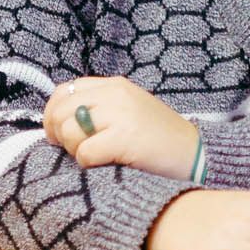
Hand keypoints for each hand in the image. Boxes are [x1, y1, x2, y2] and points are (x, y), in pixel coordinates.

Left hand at [43, 75, 199, 179]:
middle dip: (60, 136)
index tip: (56, 134)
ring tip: (94, 158)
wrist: (196, 153)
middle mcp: (116, 94)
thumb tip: (59, 121)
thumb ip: (99, 108)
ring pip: (69, 131)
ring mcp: (121, 114)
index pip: (65, 90)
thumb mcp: (128, 111)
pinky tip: (105, 164)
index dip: (52, 114)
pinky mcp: (125, 138)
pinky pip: (85, 152)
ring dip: (75, 151)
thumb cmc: (159, 139)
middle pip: (62, 111)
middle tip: (75, 151)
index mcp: (115, 85)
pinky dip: (88, 164)